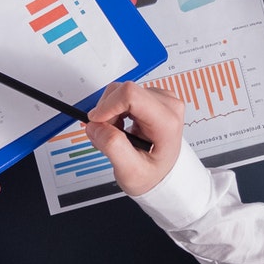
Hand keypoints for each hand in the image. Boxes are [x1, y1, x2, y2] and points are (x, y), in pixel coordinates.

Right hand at [87, 82, 185, 197]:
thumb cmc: (152, 172)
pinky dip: (114, 111)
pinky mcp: (151, 97)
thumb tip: (96, 126)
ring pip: (120, 92)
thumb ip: (112, 148)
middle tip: (107, 136)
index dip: (107, 106)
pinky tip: (121, 128)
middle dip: (106, 113)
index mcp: (167, 122)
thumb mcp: (130, 172)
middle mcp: (167, 105)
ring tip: (117, 135)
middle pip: (123, 91)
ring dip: (110, 113)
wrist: (162, 172)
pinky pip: (122, 95)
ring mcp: (160, 99)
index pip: (131, 95)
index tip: (96, 123)